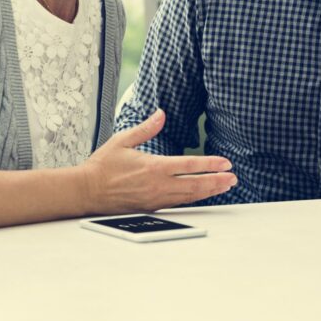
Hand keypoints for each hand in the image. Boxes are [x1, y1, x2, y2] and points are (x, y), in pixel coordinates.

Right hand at [79, 110, 236, 214]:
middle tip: (233, 178)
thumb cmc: (103, 165)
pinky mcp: (152, 207)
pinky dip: (194, 198)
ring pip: (189, 196)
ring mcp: (155, 199)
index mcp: (153, 167)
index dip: (210, 165)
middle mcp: (157, 185)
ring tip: (226, 186)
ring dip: (209, 191)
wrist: (86, 191)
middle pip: (194, 185)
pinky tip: (203, 195)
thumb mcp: (122, 140)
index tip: (226, 163)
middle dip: (217, 181)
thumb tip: (161, 114)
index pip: (189, 166)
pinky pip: (179, 203)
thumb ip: (145, 128)